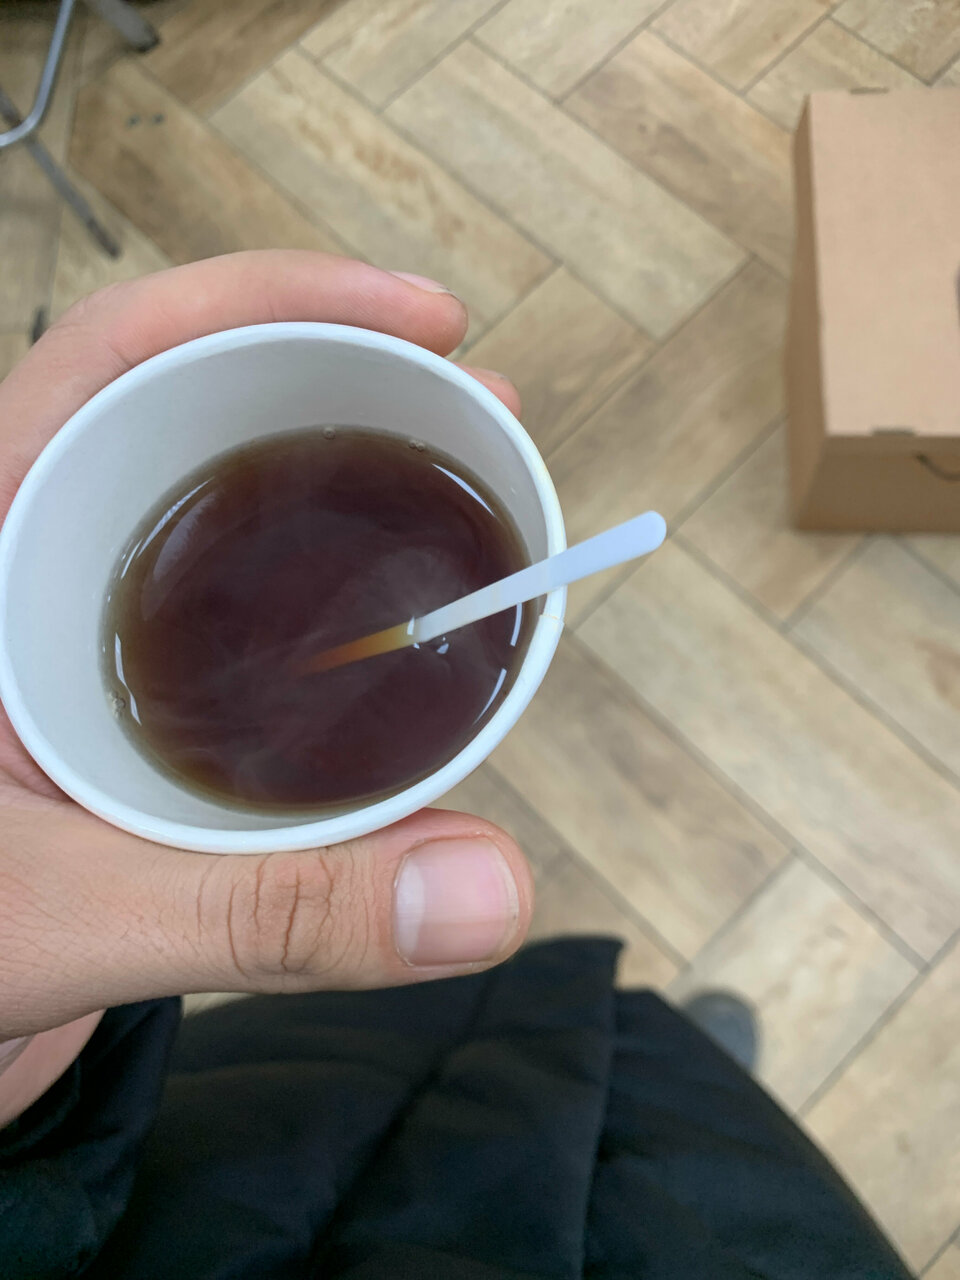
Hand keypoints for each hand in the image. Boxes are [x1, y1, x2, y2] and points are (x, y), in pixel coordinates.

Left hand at [0, 253, 532, 1120]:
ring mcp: (94, 636)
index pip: (112, 361)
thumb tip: (487, 892)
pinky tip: (413, 635)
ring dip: (360, 499)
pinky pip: (259, 631)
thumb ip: (272, 911)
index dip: (267, 301)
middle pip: (199, 418)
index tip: (419, 316)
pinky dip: (346, 622)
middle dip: (351, 389)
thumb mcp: (72, 913)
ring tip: (475, 493)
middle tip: (482, 404)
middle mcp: (39, 571)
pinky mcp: (141, 710)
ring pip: (240, 523)